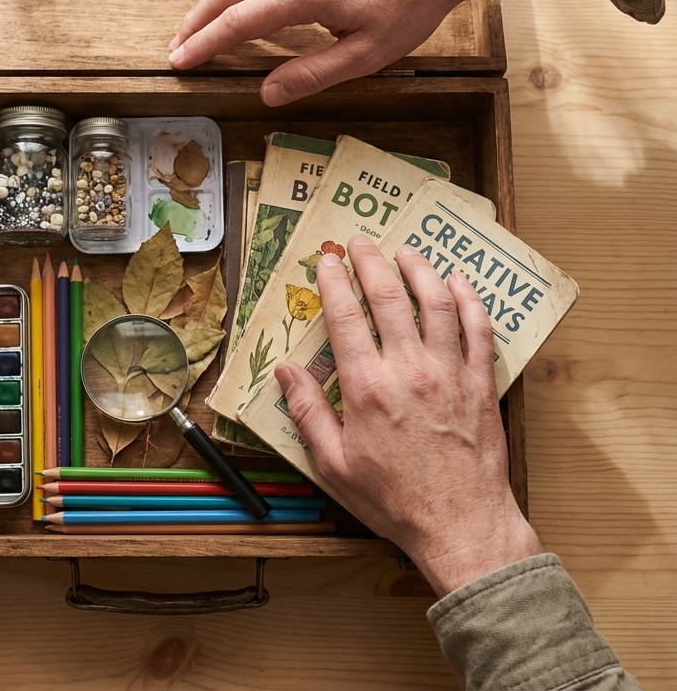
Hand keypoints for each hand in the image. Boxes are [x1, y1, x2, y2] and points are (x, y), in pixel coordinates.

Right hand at [275, 235, 542, 597]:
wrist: (462, 526)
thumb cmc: (394, 500)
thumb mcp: (334, 465)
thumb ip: (308, 413)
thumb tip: (287, 372)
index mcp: (368, 388)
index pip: (346, 317)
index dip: (334, 282)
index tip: (326, 261)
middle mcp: (409, 370)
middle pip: (389, 297)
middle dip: (371, 261)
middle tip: (359, 242)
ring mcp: (450, 373)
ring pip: (436, 303)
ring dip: (419, 269)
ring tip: (406, 252)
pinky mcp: (481, 383)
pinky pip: (478, 329)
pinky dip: (469, 299)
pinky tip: (457, 283)